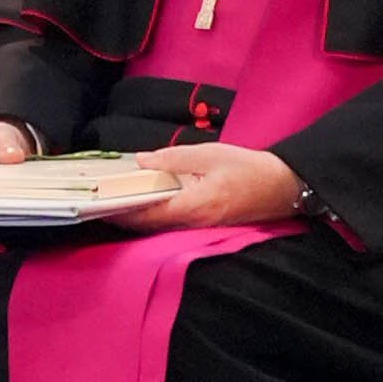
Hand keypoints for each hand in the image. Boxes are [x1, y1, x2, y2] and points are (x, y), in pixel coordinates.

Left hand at [111, 142, 305, 228]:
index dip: (123, 210)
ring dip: (138, 215)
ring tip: (115, 198)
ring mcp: (201, 227)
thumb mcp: (208, 154)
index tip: (99, 203)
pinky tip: (145, 200)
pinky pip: (174, 222)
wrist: (282, 187)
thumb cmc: (247, 168)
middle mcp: (195, 223)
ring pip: (161, 225)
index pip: (150, 214)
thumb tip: (140, 162)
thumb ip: (172, 159)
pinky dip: (155, 214)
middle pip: (152, 225)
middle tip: (100, 200)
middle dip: (125, 215)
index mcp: (194, 206)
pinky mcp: (206, 224)